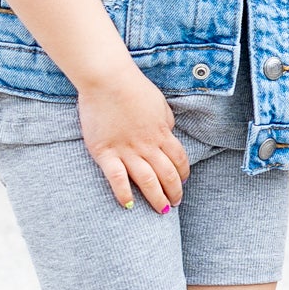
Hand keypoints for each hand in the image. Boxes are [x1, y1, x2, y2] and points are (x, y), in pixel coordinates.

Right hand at [78, 65, 191, 213]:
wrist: (107, 79)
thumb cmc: (133, 87)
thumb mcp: (159, 104)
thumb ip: (165, 122)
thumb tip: (168, 132)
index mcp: (162, 132)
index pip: (179, 159)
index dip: (183, 174)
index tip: (183, 182)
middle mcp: (147, 145)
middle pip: (167, 175)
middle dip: (174, 192)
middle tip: (174, 203)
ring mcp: (127, 150)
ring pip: (148, 181)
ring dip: (157, 198)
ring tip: (161, 210)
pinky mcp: (105, 152)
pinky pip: (117, 179)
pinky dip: (124, 194)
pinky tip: (129, 205)